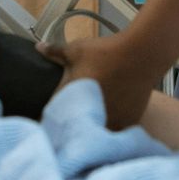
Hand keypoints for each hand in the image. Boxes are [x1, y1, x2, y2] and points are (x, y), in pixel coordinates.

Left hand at [37, 33, 160, 130]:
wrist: (141, 55)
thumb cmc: (105, 52)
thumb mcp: (76, 50)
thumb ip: (55, 52)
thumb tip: (37, 47)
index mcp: (73, 100)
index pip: (56, 117)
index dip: (53, 118)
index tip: (52, 118)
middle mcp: (91, 116)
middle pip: (77, 128)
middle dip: (73, 125)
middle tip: (73, 118)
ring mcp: (111, 122)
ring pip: (97, 132)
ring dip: (93, 128)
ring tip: (93, 120)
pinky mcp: (128, 123)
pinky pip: (116, 130)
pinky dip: (112, 125)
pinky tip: (112, 117)